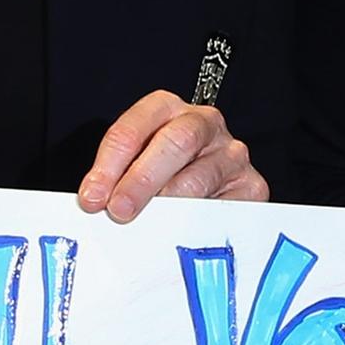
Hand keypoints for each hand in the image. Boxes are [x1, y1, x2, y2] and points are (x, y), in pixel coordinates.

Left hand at [77, 91, 265, 220]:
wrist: (214, 191)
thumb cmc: (164, 177)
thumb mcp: (136, 166)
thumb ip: (116, 179)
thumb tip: (94, 205)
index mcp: (167, 109)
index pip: (136, 127)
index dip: (110, 164)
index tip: (93, 196)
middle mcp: (204, 123)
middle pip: (176, 142)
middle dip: (142, 179)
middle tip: (119, 211)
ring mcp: (231, 154)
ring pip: (200, 177)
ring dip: (168, 205)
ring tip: (147, 227)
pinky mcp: (251, 186)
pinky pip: (224, 207)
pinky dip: (199, 223)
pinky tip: (180, 235)